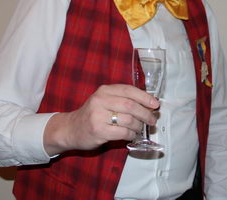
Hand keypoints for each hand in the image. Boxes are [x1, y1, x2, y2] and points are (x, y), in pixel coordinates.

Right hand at [43, 84, 159, 154]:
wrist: (70, 129)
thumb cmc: (93, 115)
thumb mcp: (104, 101)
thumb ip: (123, 100)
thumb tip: (149, 105)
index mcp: (104, 90)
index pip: (129, 90)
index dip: (145, 97)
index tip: (156, 104)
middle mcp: (100, 100)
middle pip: (130, 105)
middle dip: (145, 113)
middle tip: (152, 120)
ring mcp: (98, 116)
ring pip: (128, 120)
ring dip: (138, 126)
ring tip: (140, 129)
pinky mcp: (98, 130)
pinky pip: (122, 133)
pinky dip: (131, 135)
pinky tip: (131, 135)